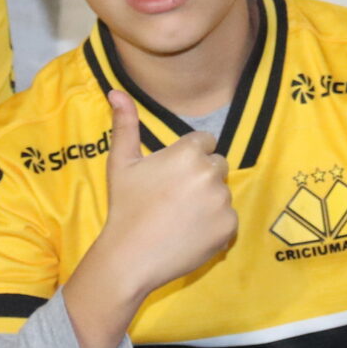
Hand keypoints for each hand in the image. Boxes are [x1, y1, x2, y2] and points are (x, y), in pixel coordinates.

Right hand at [93, 90, 235, 297]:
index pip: (205, 141)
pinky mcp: (230, 227)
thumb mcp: (121, 163)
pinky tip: (190, 233)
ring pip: (222, 192)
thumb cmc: (125, 207)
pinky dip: (215, 226)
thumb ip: (125, 124)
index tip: (172, 175)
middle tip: (175, 198)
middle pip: (217, 165)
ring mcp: (223, 201)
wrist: (131, 256)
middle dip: (202, 177)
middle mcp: (210, 172)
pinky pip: (229, 219)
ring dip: (208, 201)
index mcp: (187, 153)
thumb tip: (116, 91)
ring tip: (180, 218)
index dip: (189, 157)